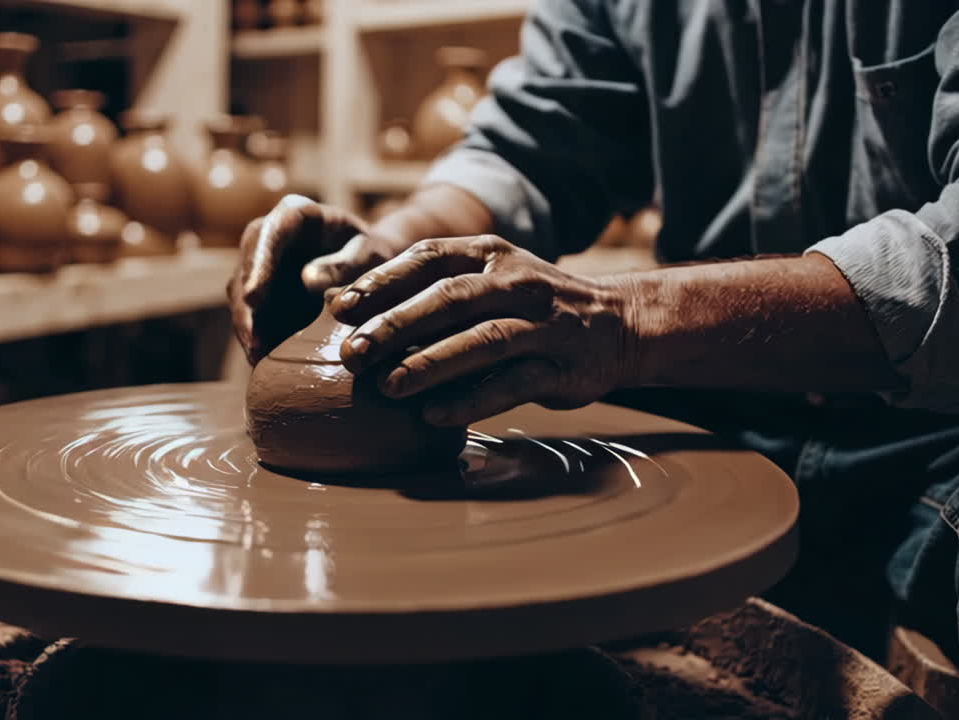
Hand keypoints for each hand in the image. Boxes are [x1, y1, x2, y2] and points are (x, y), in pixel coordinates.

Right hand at [226, 195, 399, 363]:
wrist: (372, 266)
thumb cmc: (375, 254)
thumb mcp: (370, 254)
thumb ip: (345, 263)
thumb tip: (308, 281)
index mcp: (295, 213)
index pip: (269, 233)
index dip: (259, 265)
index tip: (253, 297)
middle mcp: (269, 236)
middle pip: (247, 266)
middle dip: (246, 305)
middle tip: (253, 340)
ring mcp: (261, 265)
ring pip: (242, 294)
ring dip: (248, 326)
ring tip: (257, 357)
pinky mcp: (260, 292)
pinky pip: (251, 315)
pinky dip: (256, 337)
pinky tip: (262, 361)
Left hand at [328, 235, 637, 425]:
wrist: (618, 325)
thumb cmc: (529, 304)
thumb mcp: (488, 279)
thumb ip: (433, 288)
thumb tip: (349, 308)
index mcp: (491, 255)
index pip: (429, 258)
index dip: (383, 281)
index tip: (340, 307)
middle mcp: (518, 283)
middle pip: (450, 299)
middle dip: (396, 326)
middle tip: (352, 353)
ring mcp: (543, 326)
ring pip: (482, 341)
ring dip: (431, 363)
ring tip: (388, 386)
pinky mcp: (561, 370)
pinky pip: (511, 386)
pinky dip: (471, 401)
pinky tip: (433, 416)